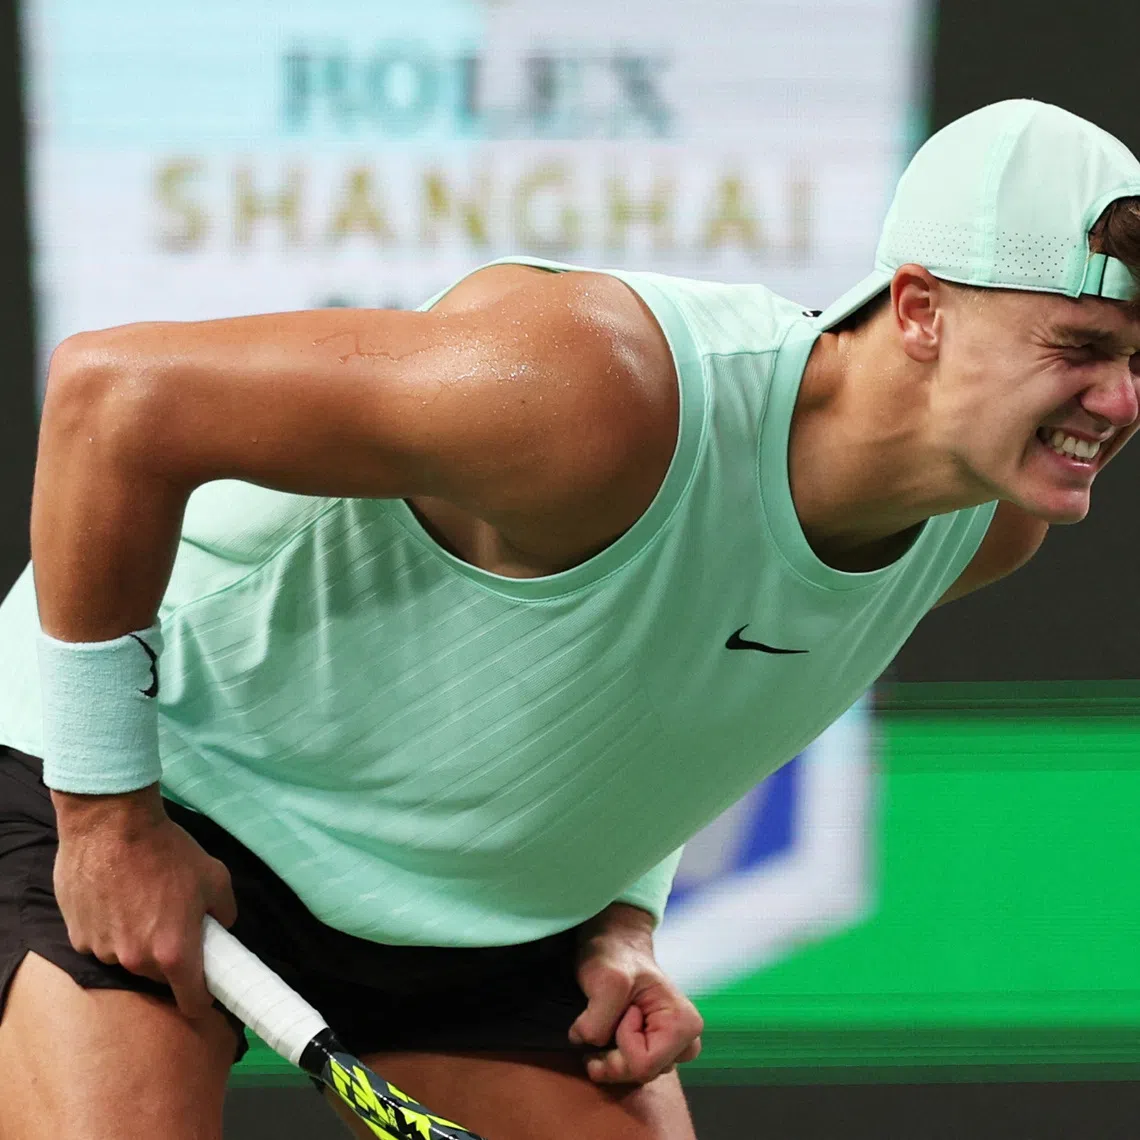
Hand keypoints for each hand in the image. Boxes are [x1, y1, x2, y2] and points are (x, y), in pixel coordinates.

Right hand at [52, 785, 236, 1017]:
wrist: (112, 825)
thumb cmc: (168, 851)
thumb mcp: (215, 877)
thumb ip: (225, 912)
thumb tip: (222, 927)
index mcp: (174, 952)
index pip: (191, 1002)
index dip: (202, 999)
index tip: (206, 992)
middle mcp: (136, 960)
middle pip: (159, 976)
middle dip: (170, 957)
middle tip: (174, 921)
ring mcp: (103, 950)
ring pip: (129, 958)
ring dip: (137, 941)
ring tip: (141, 901)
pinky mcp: (77, 935)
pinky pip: (103, 942)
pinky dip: (111, 928)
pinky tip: (116, 898)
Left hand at [568, 903, 702, 1084]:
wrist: (613, 945)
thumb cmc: (615, 955)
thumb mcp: (607, 979)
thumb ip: (598, 1018)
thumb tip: (584, 1043)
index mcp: (685, 1024)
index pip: (644, 1064)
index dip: (621, 1044)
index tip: (620, 1011)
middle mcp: (686, 1041)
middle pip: (641, 1075)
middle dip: (612, 1057)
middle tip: (600, 1021)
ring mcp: (671, 1047)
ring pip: (634, 1075)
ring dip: (610, 1058)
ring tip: (603, 1024)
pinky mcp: (656, 1048)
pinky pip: (630, 1070)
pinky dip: (611, 1059)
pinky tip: (603, 1037)